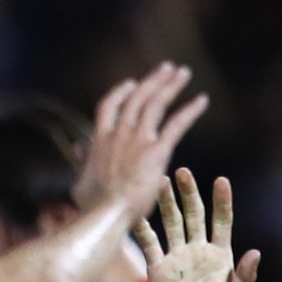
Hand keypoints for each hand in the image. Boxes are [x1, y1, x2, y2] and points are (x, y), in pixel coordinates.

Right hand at [71, 62, 208, 218]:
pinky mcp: (156, 152)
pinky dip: (190, 110)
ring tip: (183, 73)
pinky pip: (176, 124)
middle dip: (153, 80)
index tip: (131, 83)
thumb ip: (81, 162)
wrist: (104, 214)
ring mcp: (137, 140)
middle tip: (167, 67)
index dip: (120, 92)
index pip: (108, 106)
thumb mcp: (80, 181)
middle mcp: (118, 133)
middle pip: (137, 97)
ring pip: (155, 103)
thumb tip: (78, 150)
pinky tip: (203, 100)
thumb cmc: (91, 206)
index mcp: (99, 139)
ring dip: (170, 85)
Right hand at [134, 170, 259, 281]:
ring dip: (167, 203)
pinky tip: (135, 213)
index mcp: (219, 257)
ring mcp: (177, 258)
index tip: (221, 181)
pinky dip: (142, 229)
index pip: (221, 222)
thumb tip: (255, 252)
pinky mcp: (158, 269)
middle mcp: (198, 251)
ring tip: (160, 181)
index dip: (222, 202)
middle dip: (189, 194)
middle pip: (193, 215)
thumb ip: (244, 278)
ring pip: (171, 223)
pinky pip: (149, 244)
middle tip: (182, 171)